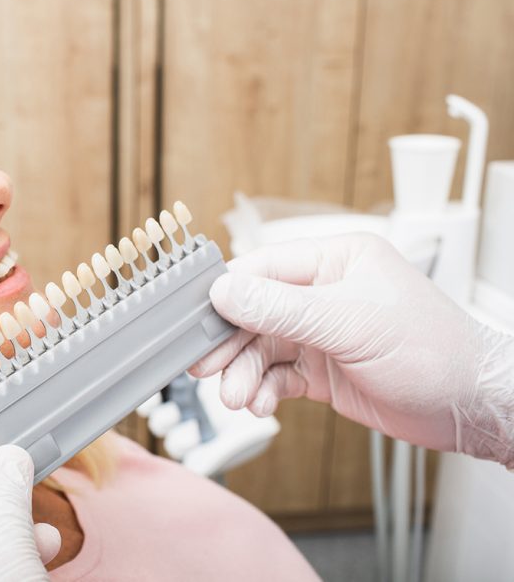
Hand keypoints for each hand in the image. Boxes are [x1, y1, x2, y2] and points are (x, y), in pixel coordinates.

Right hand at [189, 234, 513, 466]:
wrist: (469, 408)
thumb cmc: (432, 351)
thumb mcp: (350, 322)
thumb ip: (281, 308)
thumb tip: (224, 291)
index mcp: (335, 260)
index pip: (264, 267)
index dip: (228, 294)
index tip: (199, 319)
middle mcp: (324, 292)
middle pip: (254, 311)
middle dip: (231, 343)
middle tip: (207, 366)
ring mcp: (321, 332)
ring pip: (261, 348)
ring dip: (243, 373)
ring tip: (238, 398)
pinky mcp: (322, 368)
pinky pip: (276, 375)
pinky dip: (263, 391)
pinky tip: (261, 405)